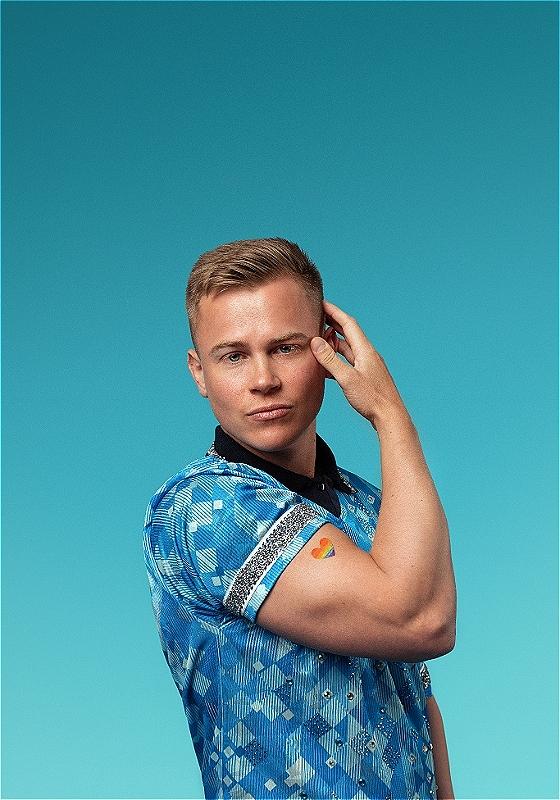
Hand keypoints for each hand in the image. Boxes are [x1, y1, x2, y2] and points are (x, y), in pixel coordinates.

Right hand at [311, 300, 407, 428]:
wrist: (390, 416)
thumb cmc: (372, 399)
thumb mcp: (347, 378)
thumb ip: (330, 360)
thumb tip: (316, 341)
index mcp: (365, 350)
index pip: (348, 323)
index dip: (334, 311)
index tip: (322, 303)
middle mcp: (368, 354)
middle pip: (348, 333)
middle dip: (333, 323)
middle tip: (318, 316)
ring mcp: (368, 365)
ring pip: (348, 348)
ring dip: (334, 341)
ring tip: (319, 339)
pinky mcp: (366, 376)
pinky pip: (349, 360)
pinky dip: (337, 358)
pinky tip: (328, 365)